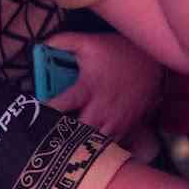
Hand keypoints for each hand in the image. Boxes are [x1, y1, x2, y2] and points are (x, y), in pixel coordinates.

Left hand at [44, 31, 163, 137]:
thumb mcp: (89, 42)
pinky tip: (91, 146)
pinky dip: (101, 147)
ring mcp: (116, 121)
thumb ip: (63, 42)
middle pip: (77, 134)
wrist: (155, 62)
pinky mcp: (129, 127)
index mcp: (87, 89)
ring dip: (82, 144)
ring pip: (95, 144)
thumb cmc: (119, 52)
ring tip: (68, 145)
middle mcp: (101, 109)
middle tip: (50, 135)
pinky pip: (113, 145)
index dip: (44, 110)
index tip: (34, 113)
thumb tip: (43, 44)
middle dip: (63, 136)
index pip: (60, 105)